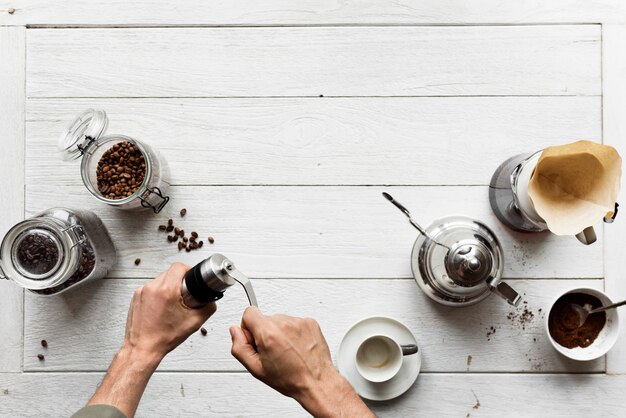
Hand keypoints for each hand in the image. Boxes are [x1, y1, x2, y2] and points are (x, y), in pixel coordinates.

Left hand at [123, 262, 216, 362]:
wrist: (143, 349)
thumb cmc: (162, 338)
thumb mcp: (194, 323)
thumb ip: (208, 308)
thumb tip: (211, 301)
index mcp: (166, 291)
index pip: (179, 267)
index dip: (188, 271)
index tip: (191, 279)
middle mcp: (152, 288)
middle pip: (170, 272)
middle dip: (179, 281)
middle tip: (184, 295)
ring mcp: (141, 292)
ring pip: (160, 280)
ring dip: (168, 287)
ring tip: (172, 303)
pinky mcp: (136, 297)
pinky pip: (151, 288)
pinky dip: (158, 294)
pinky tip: (161, 307)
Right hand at [230, 308, 374, 417]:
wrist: (317, 382)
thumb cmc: (290, 379)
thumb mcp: (256, 369)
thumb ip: (240, 347)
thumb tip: (235, 331)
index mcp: (268, 333)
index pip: (249, 312)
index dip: (248, 327)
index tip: (254, 339)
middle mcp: (284, 323)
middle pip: (265, 319)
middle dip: (265, 332)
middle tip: (272, 352)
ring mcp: (299, 322)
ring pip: (280, 321)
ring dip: (280, 332)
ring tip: (286, 351)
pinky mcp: (310, 322)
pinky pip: (294, 322)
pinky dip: (293, 333)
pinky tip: (296, 348)